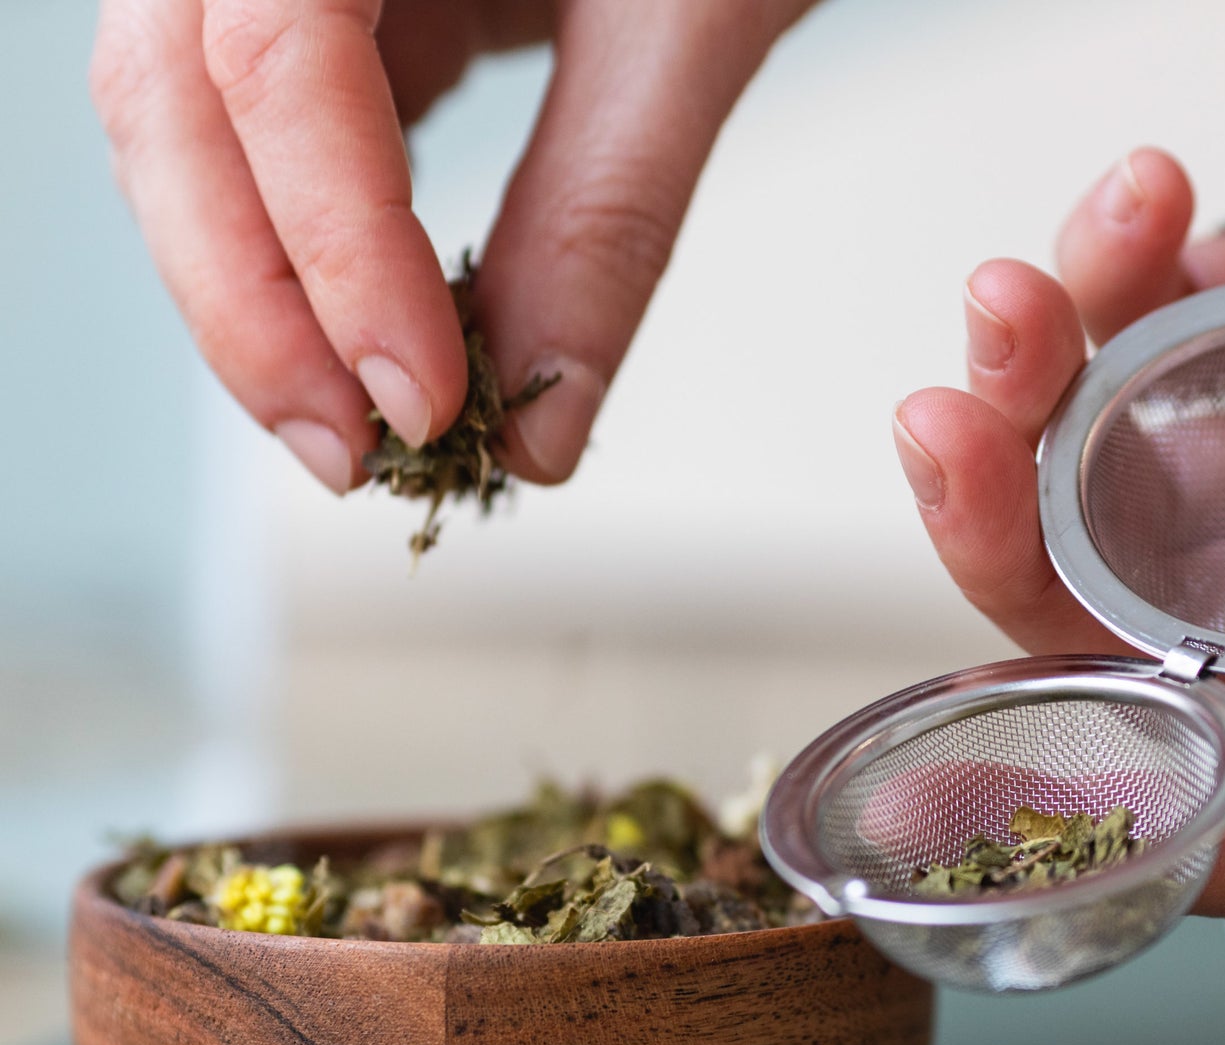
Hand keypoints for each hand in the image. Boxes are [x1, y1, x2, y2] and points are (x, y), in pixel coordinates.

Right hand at [91, 0, 810, 493]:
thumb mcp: (688, 18)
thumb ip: (608, 212)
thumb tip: (540, 428)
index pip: (272, 53)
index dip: (334, 248)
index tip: (424, 402)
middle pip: (175, 103)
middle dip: (255, 310)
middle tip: (355, 459)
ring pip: (192, 139)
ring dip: (266, 307)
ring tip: (363, 430)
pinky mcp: (330, 20)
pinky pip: (267, 150)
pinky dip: (313, 267)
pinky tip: (379, 346)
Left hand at [892, 51, 1224, 921]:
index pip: (1223, 789)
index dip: (1090, 797)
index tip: (949, 773)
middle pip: (1102, 604)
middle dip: (996, 517)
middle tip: (949, 433)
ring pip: (1098, 454)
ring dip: (1028, 373)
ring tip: (1016, 297)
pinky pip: (1152, 317)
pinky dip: (1118, 261)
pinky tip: (1143, 207)